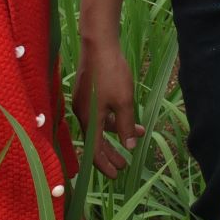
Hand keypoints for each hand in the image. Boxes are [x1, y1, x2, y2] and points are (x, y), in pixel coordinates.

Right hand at [71, 32, 142, 176]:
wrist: (98, 45)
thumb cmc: (111, 73)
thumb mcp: (124, 102)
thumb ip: (126, 125)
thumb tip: (129, 146)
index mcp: (89, 120)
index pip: (95, 150)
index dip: (106, 164)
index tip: (117, 175)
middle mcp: (82, 114)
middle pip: (96, 140)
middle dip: (111, 153)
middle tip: (124, 165)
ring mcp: (83, 102)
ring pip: (100, 125)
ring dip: (117, 132)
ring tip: (136, 135)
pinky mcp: (87, 92)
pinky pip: (99, 113)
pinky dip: (113, 118)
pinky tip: (127, 115)